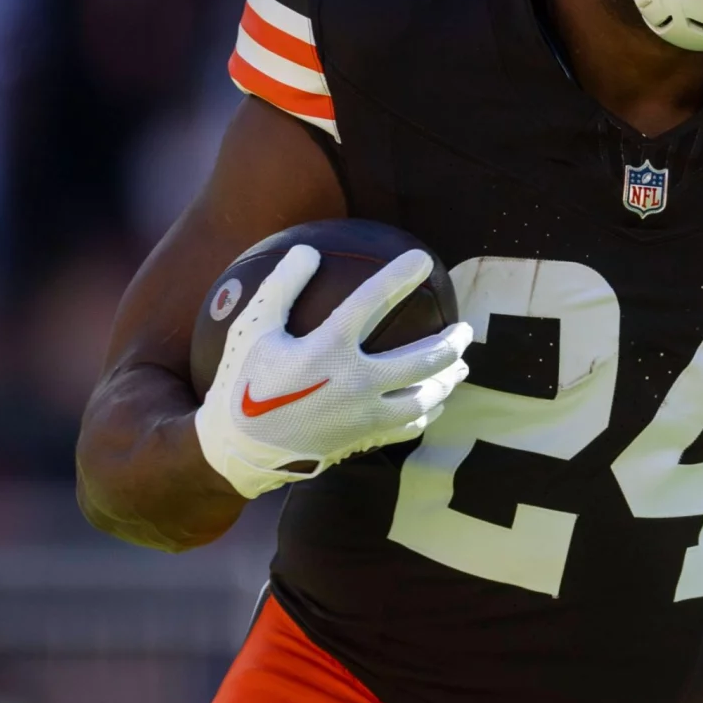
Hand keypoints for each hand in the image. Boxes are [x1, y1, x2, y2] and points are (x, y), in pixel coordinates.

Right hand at [194, 244, 471, 498]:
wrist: (236, 451)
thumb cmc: (242, 384)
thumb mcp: (252, 330)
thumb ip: (281, 288)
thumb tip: (307, 250)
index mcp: (327, 350)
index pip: (372, 302)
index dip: (399, 277)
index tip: (424, 259)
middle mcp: (354, 382)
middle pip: (422, 359)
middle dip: (452, 341)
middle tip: (466, 328)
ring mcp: (363, 415)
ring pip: (425, 397)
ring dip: (448, 379)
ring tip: (462, 366)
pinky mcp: (362, 439)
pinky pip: (408, 426)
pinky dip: (427, 413)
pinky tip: (435, 404)